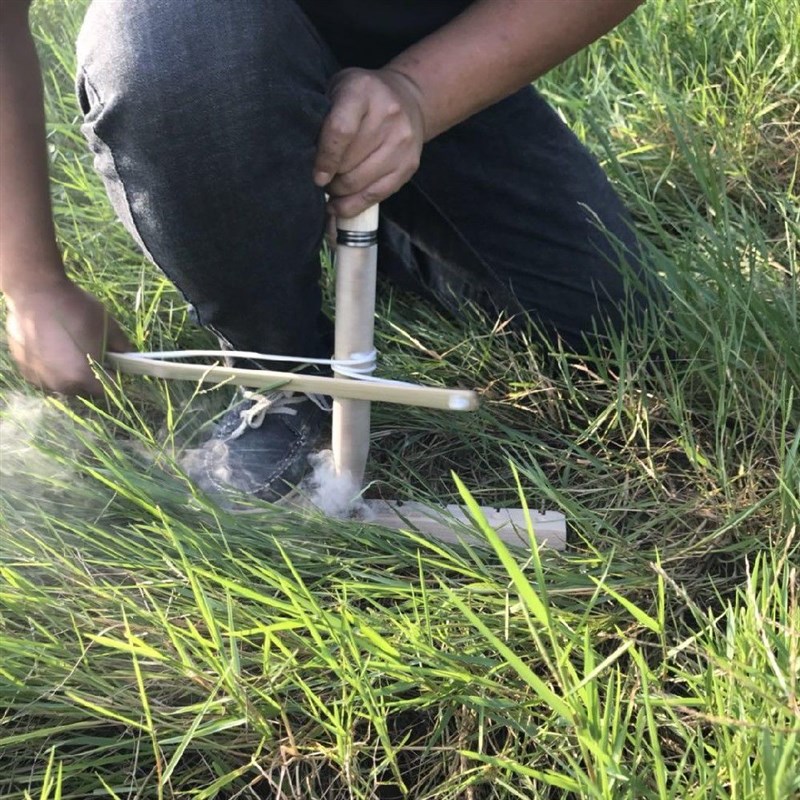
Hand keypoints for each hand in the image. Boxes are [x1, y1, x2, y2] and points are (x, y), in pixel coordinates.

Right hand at [5, 278, 129, 394]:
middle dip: (92, 375)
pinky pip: (46, 376)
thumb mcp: (109, 326)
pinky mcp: (26, 370)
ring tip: (70, 349)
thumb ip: (122, 347)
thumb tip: (128, 356)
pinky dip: (52, 367)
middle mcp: (61, 384)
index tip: (114, 365)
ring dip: (70, 373)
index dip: (114, 377)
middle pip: (85, 388)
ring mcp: (41, 379)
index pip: (108, 388)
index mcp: (84, 377)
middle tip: (92, 353)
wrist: (36, 293)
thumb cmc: (77, 310)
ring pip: (64, 383)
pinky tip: (52, 347)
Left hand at [314, 68, 426, 217]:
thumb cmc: (363, 97)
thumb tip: (304, 159)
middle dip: (330, 176)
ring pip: (360, 183)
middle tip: (321, 178)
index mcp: (363, 91)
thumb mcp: (339, 90)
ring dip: (340, 191)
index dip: (325, 159)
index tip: (316, 175)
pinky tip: (339, 204)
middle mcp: (387, 115)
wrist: (411, 99)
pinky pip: (376, 195)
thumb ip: (323, 117)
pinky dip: (353, 205)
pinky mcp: (409, 165)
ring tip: (332, 186)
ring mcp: (401, 142)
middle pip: (349, 162)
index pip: (341, 131)